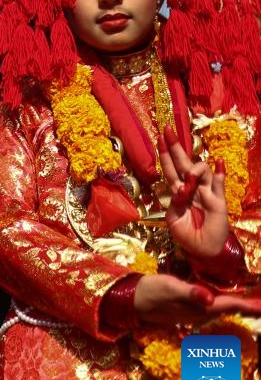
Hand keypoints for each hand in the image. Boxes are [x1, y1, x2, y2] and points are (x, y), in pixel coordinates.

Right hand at [134, 274, 260, 325]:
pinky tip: (225, 297)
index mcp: (200, 307)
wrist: (131, 300)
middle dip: (246, 306)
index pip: (230, 305)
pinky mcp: (188, 308)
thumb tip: (209, 298)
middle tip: (259, 302)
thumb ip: (190, 293)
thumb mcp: (169, 288)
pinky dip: (224, 302)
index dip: (248, 305)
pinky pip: (213, 306)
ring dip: (237, 304)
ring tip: (249, 300)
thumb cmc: (150, 291)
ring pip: (222, 308)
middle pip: (230, 309)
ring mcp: (194, 312)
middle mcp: (201, 312)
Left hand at [158, 127, 227, 257]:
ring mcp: (206, 191)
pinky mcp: (219, 199)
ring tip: (191, 177)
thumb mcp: (173, 219)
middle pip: (183, 163)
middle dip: (175, 147)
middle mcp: (191, 187)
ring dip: (195, 168)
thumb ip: (174, 202)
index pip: (170, 169)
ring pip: (202, 170)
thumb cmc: (186, 234)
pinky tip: (218, 162)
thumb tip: (180, 188)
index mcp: (177, 191)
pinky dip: (219, 172)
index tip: (159, 138)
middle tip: (167, 130)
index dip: (164, 154)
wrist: (203, 249)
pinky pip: (220, 183)